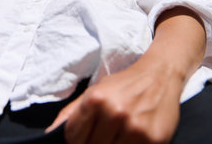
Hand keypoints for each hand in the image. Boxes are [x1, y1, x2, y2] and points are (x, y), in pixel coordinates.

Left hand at [46, 58, 182, 143]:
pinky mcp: (153, 139)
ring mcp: (135, 127)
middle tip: (101, 136)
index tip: (81, 138)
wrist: (160, 75)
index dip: (74, 141)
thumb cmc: (124, 84)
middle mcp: (115, 112)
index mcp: (96, 99)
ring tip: (114, 137)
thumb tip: (51, 133)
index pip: (72, 136)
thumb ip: (71, 113)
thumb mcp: (95, 91)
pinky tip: (128, 138)